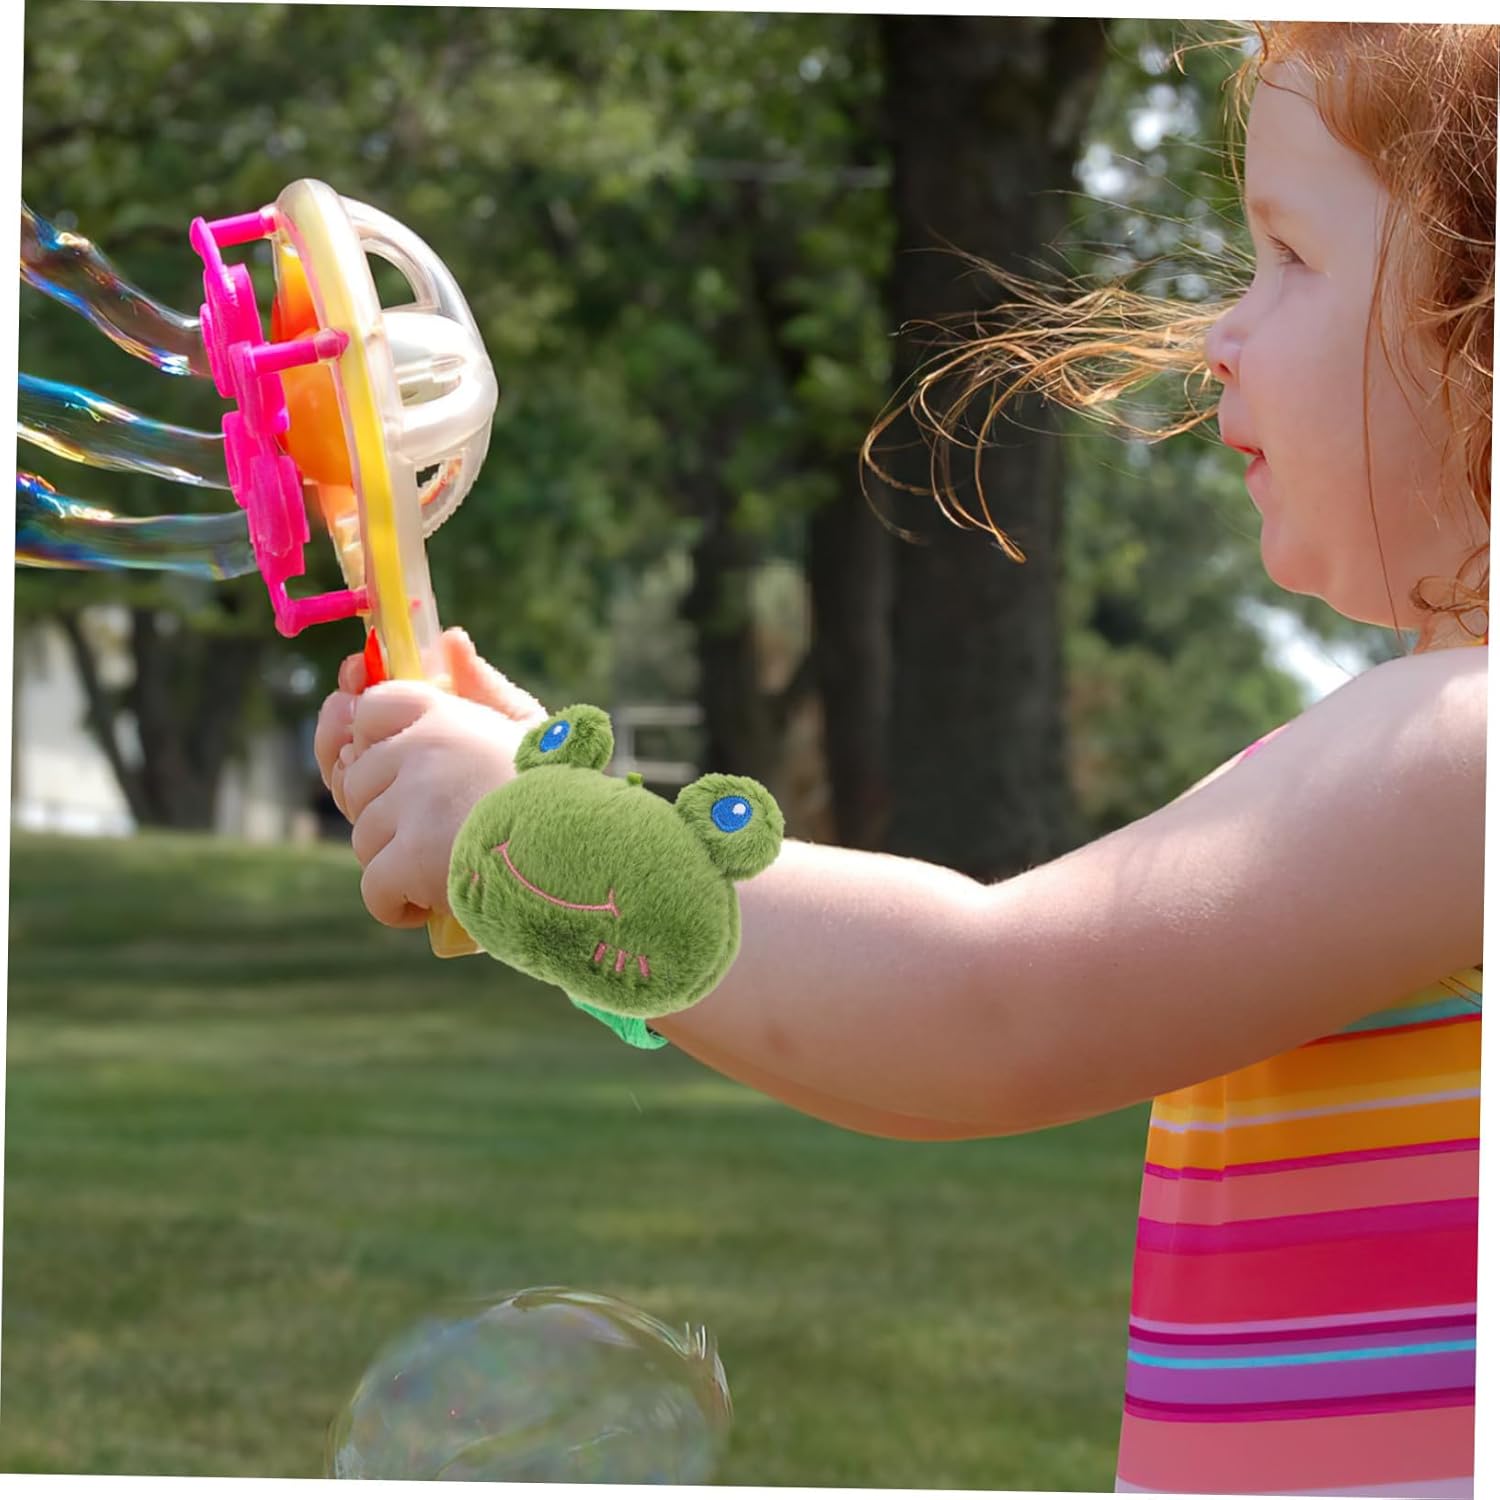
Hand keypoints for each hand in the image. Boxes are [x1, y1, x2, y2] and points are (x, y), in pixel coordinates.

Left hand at [313, 629, 549, 926]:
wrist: (586, 849)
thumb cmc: (561, 789)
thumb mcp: (528, 726)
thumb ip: (483, 686)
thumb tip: (449, 638)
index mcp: (442, 712)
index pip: (370, 710)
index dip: (377, 745)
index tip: (406, 774)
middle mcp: (418, 749)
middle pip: (360, 783)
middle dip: (388, 813)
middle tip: (440, 830)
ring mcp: (410, 803)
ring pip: (365, 838)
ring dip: (395, 861)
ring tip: (447, 866)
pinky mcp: (408, 857)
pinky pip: (374, 888)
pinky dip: (397, 905)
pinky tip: (431, 901)